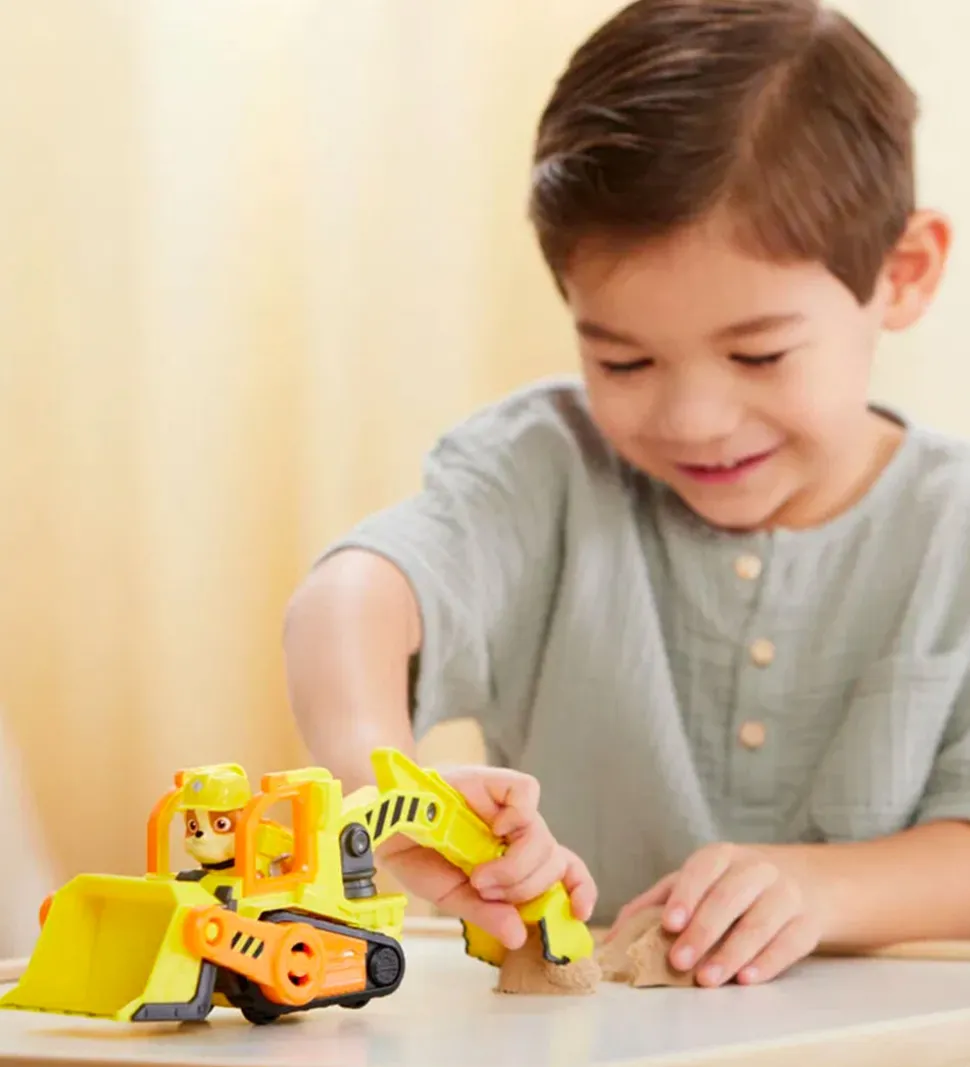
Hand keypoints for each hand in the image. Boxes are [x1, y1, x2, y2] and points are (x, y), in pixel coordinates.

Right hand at [378, 765, 596, 950]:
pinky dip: (519, 815)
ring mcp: (505, 804)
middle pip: (552, 857)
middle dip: (523, 886)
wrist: (381, 828)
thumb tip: (519, 935)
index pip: (563, 867)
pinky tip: (497, 829)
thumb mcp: (452, 896)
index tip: (577, 912)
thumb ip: (487, 913)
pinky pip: (526, 792)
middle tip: (485, 890)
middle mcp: (514, 830)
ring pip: (541, 835)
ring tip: (479, 875)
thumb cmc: (416, 856)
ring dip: (515, 866)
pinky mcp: (492, 780)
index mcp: (512, 856)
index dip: (578, 886)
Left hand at [608, 844, 824, 985]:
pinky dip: (766, 962)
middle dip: (702, 931)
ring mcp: (786, 894)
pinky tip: (746, 979)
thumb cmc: (734, 887)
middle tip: (679, 961)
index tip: (669, 923)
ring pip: (759, 923)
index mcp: (723, 856)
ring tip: (707, 979)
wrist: (805, 883)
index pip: (703, 870)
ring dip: (731, 953)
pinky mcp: (807, 922)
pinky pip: (788, 943)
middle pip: (729, 898)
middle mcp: (757, 869)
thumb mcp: (698, 883)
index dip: (686, 895)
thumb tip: (615, 934)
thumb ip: (657, 902)